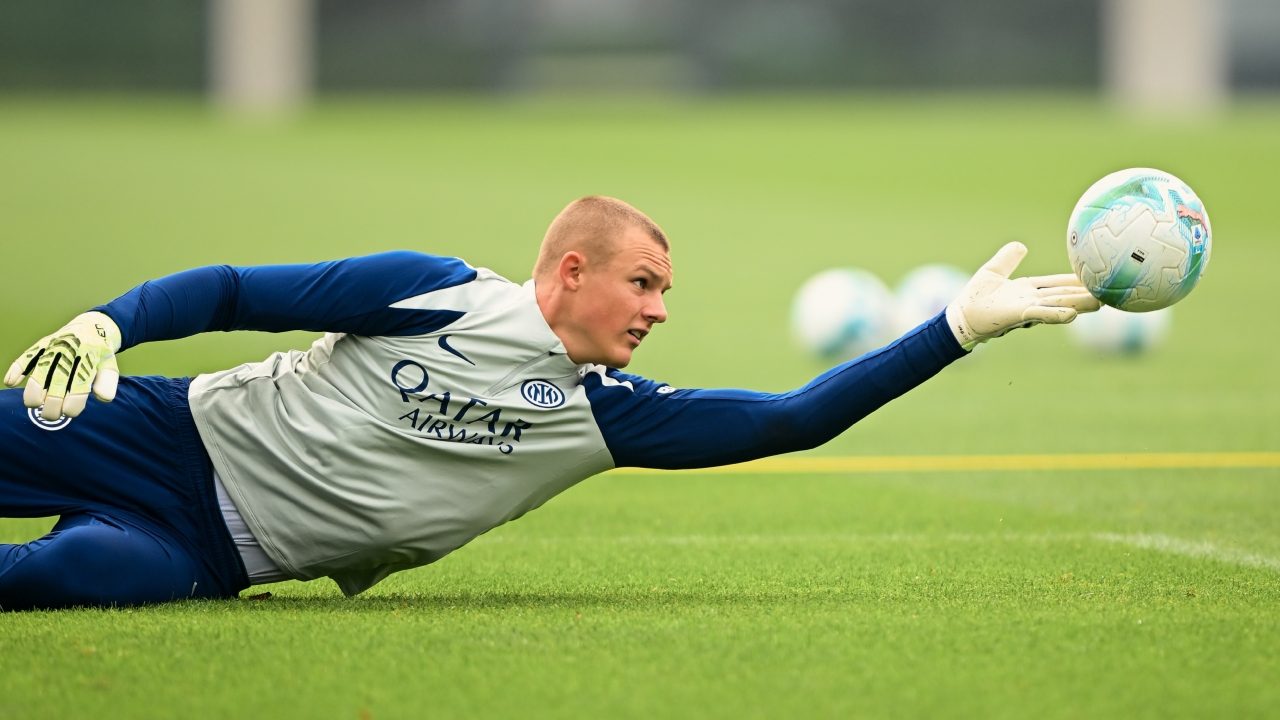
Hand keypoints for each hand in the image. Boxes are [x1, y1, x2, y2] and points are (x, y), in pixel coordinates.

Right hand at [4, 311, 121, 419]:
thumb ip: (107, 381)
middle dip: (52, 403)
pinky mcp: (42, 344)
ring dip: (33, 390)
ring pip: (40, 370)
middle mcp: (70, 351)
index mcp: (89, 358)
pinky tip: (10, 382)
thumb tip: (103, 398)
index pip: (79, 384)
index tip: (69, 413)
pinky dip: (17, 368)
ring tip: (32, 405)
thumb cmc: (100, 352)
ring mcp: (54, 347)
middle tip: (50, 416)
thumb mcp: (110, 364)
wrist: (92, 325)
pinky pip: (27, 356)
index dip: (73, 403)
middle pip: (57, 380)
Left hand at [945, 242, 1099, 350]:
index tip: (1097, 277)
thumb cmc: (975, 297)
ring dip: (1077, 305)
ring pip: (1057, 305)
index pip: (1057, 284)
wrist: (960, 316)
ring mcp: (1025, 309)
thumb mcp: (994, 270)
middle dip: (1086, 295)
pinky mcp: (1016, 316)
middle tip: (1111, 293)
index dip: (1076, 281)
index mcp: (1028, 290)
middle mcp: (1031, 300)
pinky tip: (1071, 314)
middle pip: (1063, 295)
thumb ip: (1008, 258)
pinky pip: (1039, 314)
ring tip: (1100, 303)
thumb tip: (1020, 244)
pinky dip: (1055, 314)